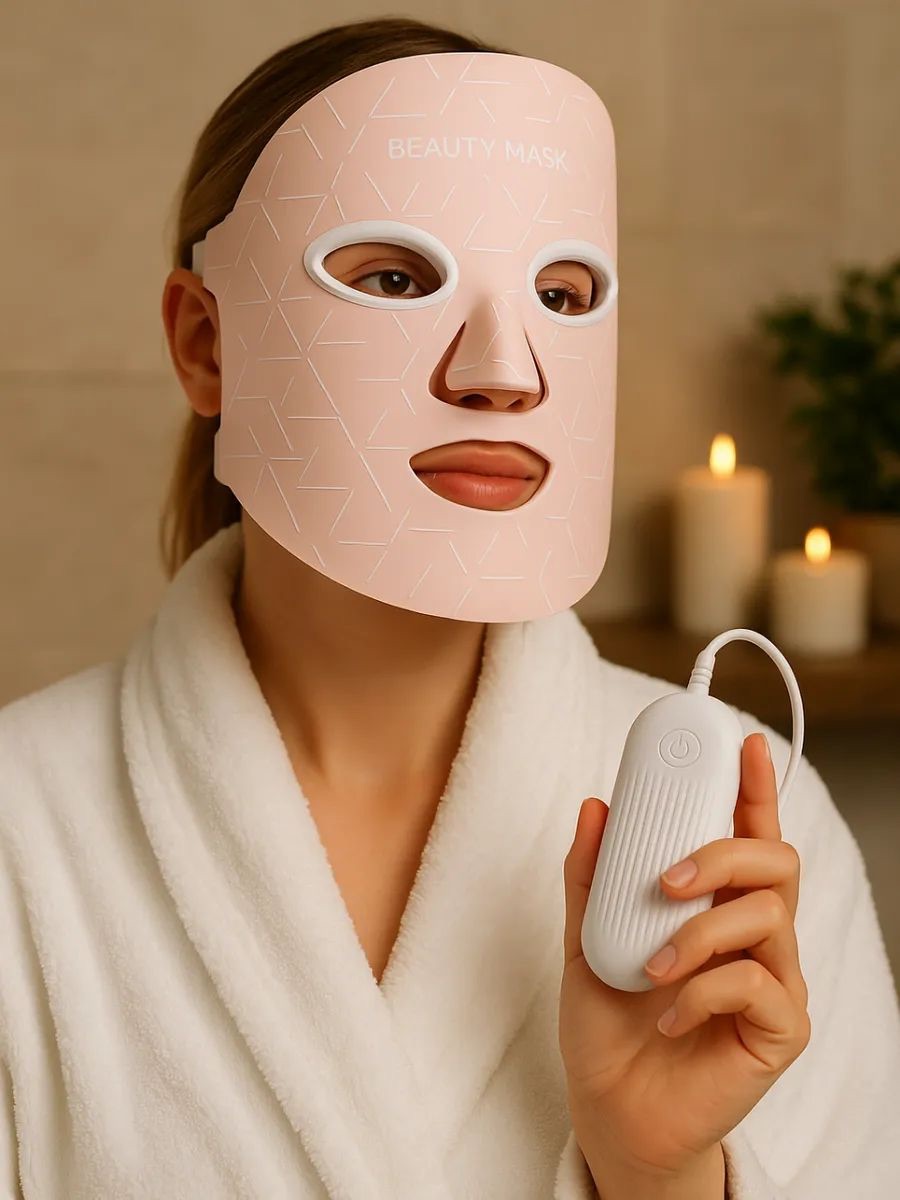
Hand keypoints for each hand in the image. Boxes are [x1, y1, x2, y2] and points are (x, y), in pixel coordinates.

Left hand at [559, 732, 810, 1183]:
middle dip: (723, 853)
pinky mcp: (780, 1029)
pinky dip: (702, 991)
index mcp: (715, 902)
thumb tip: (595, 807)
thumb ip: (591, 875)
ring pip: (770, 915)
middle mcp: (754, 934)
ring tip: (651, 967)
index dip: (754, 786)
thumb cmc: (607, 1022)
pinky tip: (668, 1016)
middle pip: (775, 860)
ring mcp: (773, 980)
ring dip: (700, 932)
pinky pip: (759, 983)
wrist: (610, 1108)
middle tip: (665, 882)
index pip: (747, 833)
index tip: (745, 742)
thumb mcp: (584, 937)